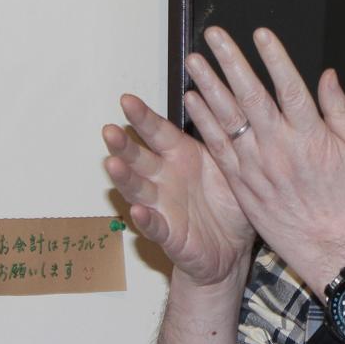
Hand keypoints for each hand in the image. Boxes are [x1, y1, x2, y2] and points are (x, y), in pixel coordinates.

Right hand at [103, 92, 255, 287]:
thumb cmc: (228, 201)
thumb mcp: (229, 163)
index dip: (142, 117)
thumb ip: (222, 136)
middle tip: (110, 130)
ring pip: (138, 190)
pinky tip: (137, 211)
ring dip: (124, 178)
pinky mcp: (169, 234)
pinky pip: (155, 226)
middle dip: (123, 145)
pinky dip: (145, 219)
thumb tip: (229, 97)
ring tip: (112, 164)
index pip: (158, 132)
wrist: (234, 246)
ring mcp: (163, 206)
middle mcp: (166, 178)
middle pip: (139, 158)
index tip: (126, 100)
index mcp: (181, 155)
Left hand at [187, 27, 344, 288]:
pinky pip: (218, 148)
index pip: (289, 87)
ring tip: (194, 61)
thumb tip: (327, 75)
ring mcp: (257, 166)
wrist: (332, 247)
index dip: (274, 58)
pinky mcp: (242, 184)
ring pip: (228, 119)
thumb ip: (340, 109)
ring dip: (209, 86)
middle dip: (231, 61)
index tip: (260, 33)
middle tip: (215, 36)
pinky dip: (204, 123)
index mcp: (310, 135)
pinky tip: (192, 100)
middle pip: (251, 96)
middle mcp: (279, 147)